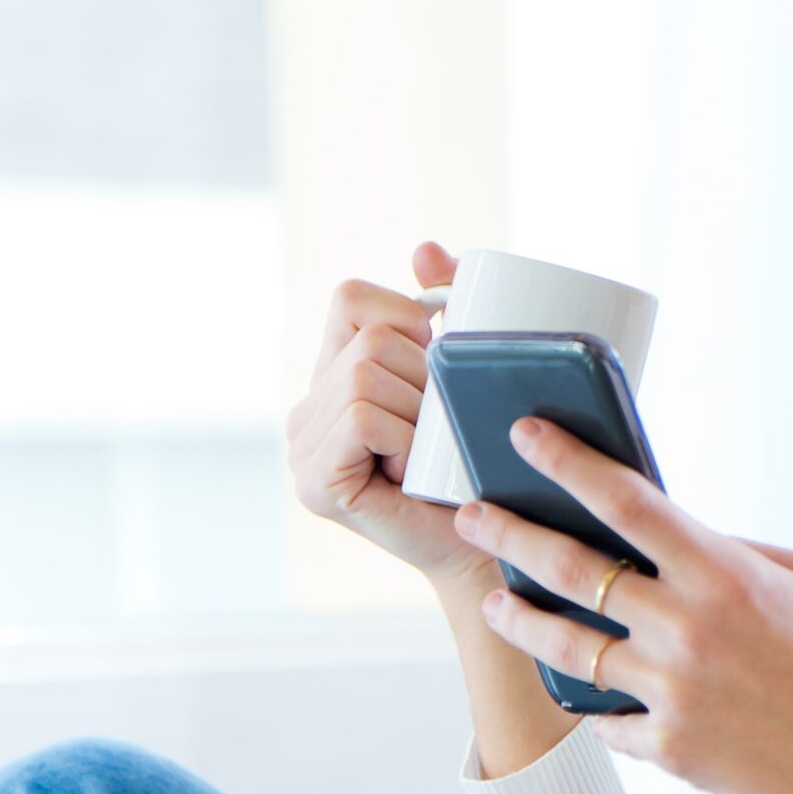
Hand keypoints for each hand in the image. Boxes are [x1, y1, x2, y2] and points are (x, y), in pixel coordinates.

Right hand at [286, 240, 496, 592]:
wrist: (489, 545)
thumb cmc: (479, 460)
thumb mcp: (462, 372)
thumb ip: (442, 309)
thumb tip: (423, 247)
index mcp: (333, 374)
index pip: (350, 298)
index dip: (405, 320)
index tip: (434, 373)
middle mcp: (307, 409)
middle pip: (369, 338)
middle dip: (425, 378)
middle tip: (440, 430)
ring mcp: (302, 448)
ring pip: (366, 375)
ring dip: (420, 414)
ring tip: (429, 454)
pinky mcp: (315, 483)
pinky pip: (362, 416)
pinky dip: (403, 439)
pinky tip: (413, 472)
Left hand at [449, 414, 792, 793]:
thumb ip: (741, 550)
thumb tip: (681, 535)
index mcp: (724, 573)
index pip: (624, 500)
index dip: (567, 461)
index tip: (525, 435)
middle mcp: (686, 628)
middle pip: (572, 569)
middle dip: (511, 535)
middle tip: (474, 516)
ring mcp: (671, 692)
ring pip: (567, 648)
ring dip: (523, 619)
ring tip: (497, 601)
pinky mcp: (668, 750)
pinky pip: (607, 720)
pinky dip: (597, 704)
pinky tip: (581, 690)